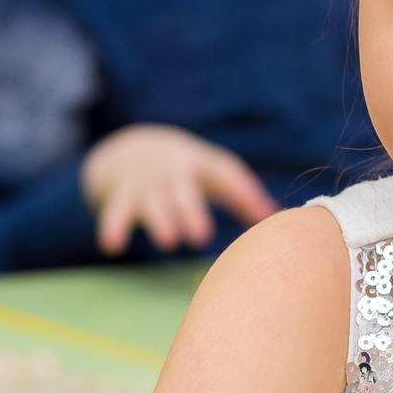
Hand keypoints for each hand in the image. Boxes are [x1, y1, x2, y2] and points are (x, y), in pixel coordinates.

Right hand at [80, 125, 276, 255]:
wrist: (132, 146)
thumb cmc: (187, 169)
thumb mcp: (214, 172)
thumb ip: (243, 194)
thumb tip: (281, 219)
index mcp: (201, 166)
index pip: (225, 174)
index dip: (243, 191)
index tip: (261, 215)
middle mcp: (173, 174)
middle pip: (185, 192)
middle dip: (193, 211)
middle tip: (202, 234)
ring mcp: (146, 185)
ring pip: (152, 204)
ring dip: (159, 221)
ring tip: (169, 240)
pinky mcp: (121, 197)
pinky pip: (116, 213)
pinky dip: (112, 228)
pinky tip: (112, 246)